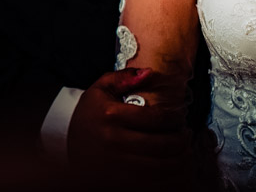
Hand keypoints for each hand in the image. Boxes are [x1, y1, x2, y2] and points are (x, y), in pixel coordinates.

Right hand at [67, 68, 192, 184]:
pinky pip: (154, 181)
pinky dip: (170, 175)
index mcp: (110, 115)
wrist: (69, 146)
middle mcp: (113, 140)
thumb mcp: (99, 90)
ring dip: (181, 159)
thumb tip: (149, 73)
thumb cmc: (89, 117)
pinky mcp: (120, 180)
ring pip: (162, 166)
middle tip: (186, 134)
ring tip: (185, 150)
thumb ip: (123, 78)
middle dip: (182, 139)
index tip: (180, 116)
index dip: (175, 118)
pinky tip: (174, 165)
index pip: (155, 118)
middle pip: (163, 144)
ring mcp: (117, 163)